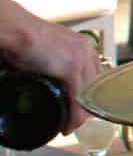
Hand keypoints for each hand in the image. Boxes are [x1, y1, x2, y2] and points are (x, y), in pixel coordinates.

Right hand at [0, 1, 103, 129]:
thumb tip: (45, 76)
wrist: (14, 28)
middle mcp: (86, 50)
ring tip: (69, 127)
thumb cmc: (23, 36)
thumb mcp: (47, 47)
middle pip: (94, 85)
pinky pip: (76, 98)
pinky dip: (72, 116)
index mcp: (82, 44)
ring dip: (79, 115)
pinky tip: (68, 126)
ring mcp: (81, 58)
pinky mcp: (71, 68)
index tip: (82, 106)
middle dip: (86, 106)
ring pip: (86, 95)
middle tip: (75, 120)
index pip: (95, 74)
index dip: (89, 93)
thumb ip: (53, 60)